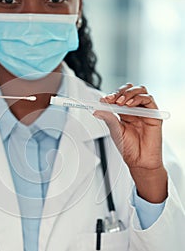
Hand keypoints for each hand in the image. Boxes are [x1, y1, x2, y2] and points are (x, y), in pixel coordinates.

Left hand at [94, 83, 167, 202]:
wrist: (139, 160)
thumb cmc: (128, 147)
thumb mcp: (114, 130)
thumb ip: (108, 117)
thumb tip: (97, 109)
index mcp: (123, 112)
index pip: (118, 96)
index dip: (111, 95)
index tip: (104, 99)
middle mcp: (134, 109)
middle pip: (129, 90)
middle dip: (119, 92)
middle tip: (112, 99)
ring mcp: (144, 110)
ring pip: (140, 90)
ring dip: (129, 93)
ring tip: (121, 101)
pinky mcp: (154, 113)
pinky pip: (148, 99)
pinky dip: (138, 98)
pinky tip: (130, 105)